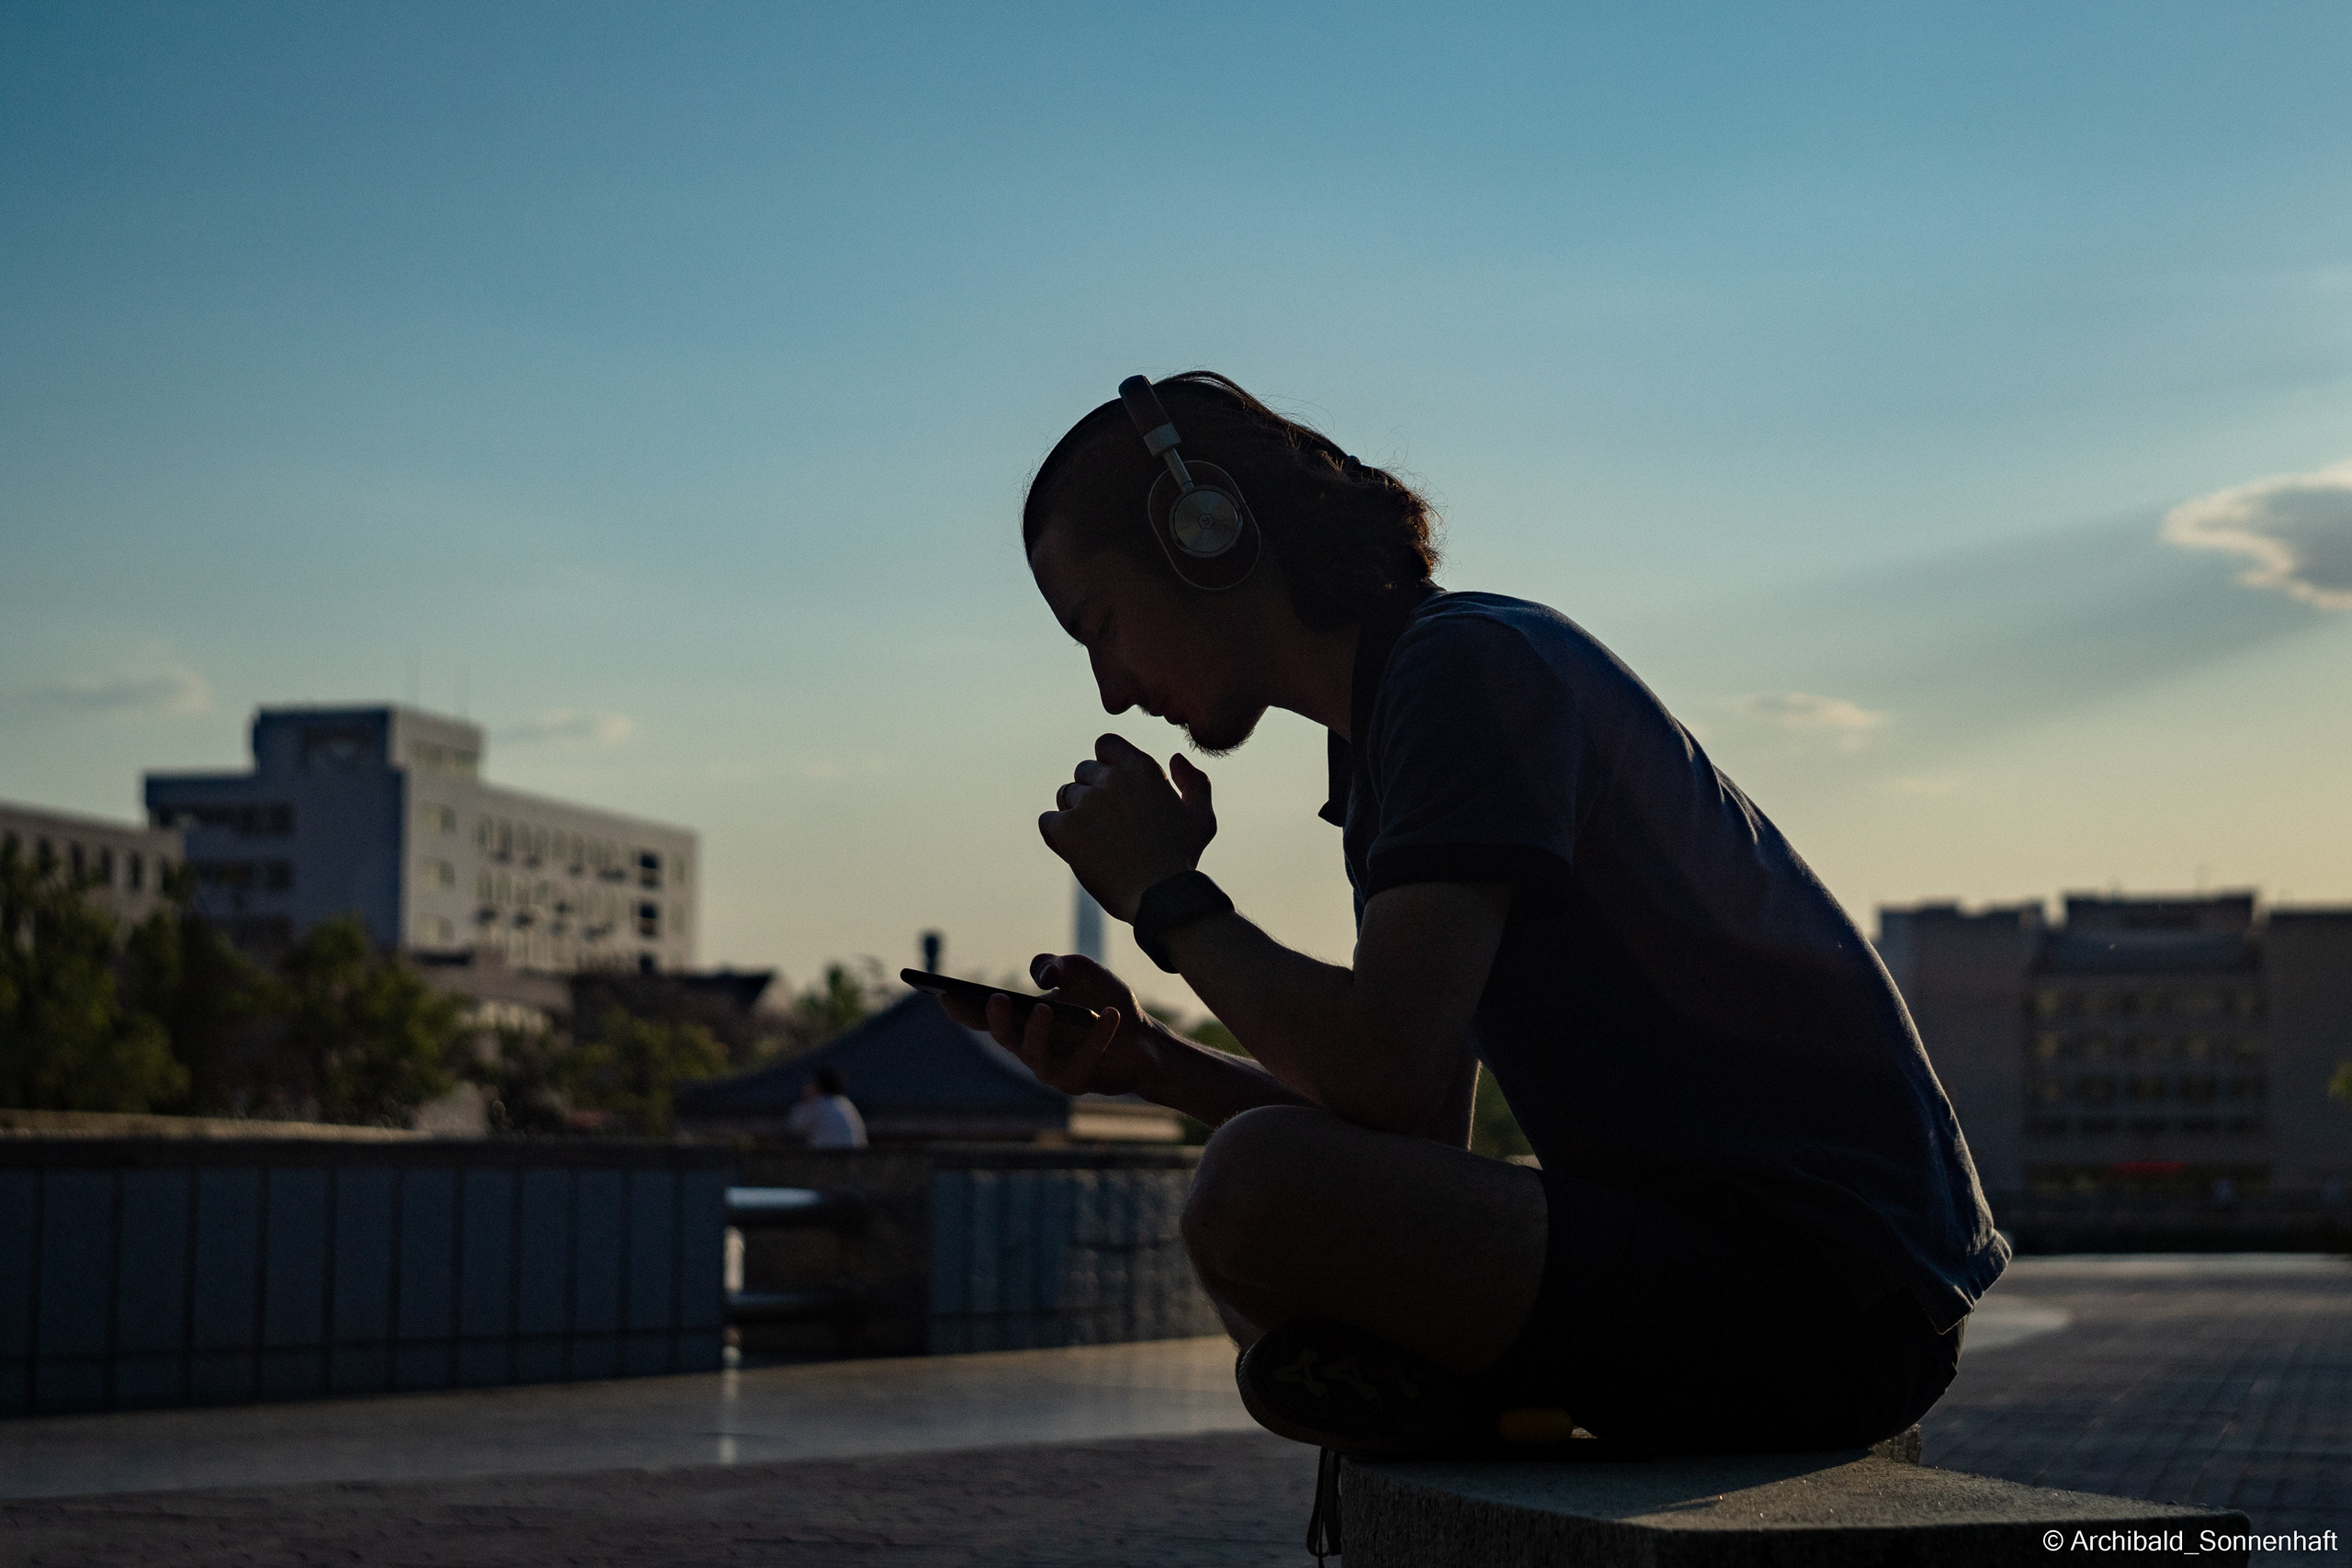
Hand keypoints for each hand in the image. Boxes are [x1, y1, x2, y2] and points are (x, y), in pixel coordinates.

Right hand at [936, 954, 1166, 1098]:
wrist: (1144, 1038)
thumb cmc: (1105, 1002)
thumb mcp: (1083, 972)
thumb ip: (1059, 965)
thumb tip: (1041, 978)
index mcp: (1022, 1020)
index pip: (985, 1016)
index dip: (964, 1009)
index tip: (946, 995)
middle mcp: (1029, 1047)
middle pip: (1005, 1036)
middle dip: (997, 1019)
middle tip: (997, 999)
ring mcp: (1050, 1068)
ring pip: (1035, 1055)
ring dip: (1037, 1031)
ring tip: (1044, 1008)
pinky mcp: (1076, 1082)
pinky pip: (1083, 1060)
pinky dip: (1096, 1037)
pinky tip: (1109, 1016)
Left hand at [1039, 734, 1215, 921]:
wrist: (1159, 897)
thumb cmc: (1181, 859)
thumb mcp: (1202, 818)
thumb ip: (1194, 782)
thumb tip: (1175, 759)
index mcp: (1141, 769)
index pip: (1105, 744)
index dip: (1106, 763)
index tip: (1113, 787)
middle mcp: (1111, 779)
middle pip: (1083, 771)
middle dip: (1092, 791)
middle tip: (1108, 824)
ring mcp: (1086, 803)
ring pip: (1065, 795)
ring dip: (1075, 813)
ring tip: (1096, 840)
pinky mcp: (1065, 828)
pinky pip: (1048, 821)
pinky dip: (1057, 835)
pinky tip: (1076, 851)